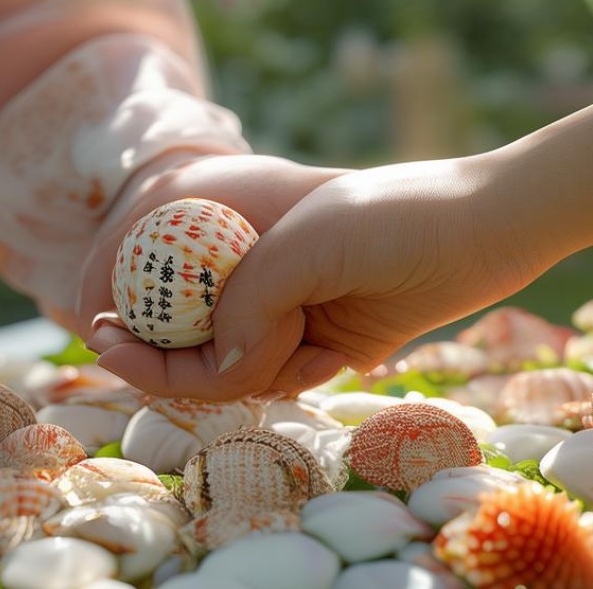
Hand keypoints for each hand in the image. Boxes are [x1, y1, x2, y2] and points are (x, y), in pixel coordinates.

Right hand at [86, 88, 592, 401]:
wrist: (486, 230)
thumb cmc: (396, 217)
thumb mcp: (310, 247)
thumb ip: (250, 304)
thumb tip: (221, 363)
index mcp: (218, 215)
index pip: (137, 267)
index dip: (115, 308)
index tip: (106, 342)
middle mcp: (233, 259)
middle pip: (169, 329)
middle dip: (183, 363)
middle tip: (220, 377)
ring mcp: (267, 299)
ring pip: (220, 362)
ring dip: (256, 372)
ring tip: (317, 349)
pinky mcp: (300, 333)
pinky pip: (266, 375)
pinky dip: (291, 377)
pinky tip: (339, 353)